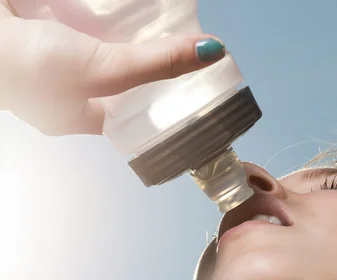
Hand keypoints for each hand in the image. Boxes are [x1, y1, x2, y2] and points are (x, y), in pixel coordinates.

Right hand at [0, 2, 225, 135]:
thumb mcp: (101, 71)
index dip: (154, 104)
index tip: (189, 91)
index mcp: (71, 113)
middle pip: (116, 74)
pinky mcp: (43, 17)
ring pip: (100, 41)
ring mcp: (50, 48)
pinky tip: (133, 5)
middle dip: (147, 62)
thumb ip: (155, 63)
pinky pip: (82, 14)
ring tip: (169, 22)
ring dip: (127, 31)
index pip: (124, 115)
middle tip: (185, 50)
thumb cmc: (26, 67)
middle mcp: (61, 84)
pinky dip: (105, 9)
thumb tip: (213, 53)